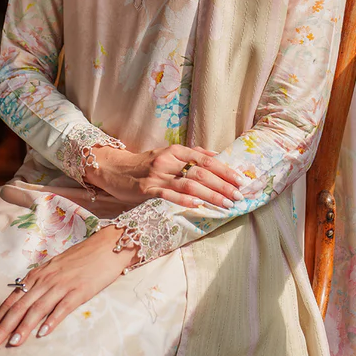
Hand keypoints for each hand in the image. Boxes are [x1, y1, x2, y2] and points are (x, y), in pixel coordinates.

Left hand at [0, 225, 132, 348]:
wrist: (107, 246)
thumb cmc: (82, 258)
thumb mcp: (55, 268)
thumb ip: (41, 282)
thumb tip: (25, 299)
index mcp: (38, 275)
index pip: (13, 298)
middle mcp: (46, 280)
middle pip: (20, 306)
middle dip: (4, 326)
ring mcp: (62, 285)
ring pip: (37, 309)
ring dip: (24, 327)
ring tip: (13, 343)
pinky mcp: (79, 291)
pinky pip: (62, 308)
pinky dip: (52, 321)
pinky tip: (43, 333)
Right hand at [85, 144, 245, 210]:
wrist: (114, 169)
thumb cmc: (145, 163)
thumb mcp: (168, 154)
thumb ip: (192, 154)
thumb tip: (217, 154)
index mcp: (176, 151)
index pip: (206, 159)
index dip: (225, 170)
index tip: (241, 180)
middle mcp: (168, 161)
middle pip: (201, 172)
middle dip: (223, 185)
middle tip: (238, 196)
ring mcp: (157, 175)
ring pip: (189, 184)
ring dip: (210, 195)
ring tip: (225, 204)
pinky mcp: (146, 189)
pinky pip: (167, 194)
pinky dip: (183, 198)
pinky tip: (197, 204)